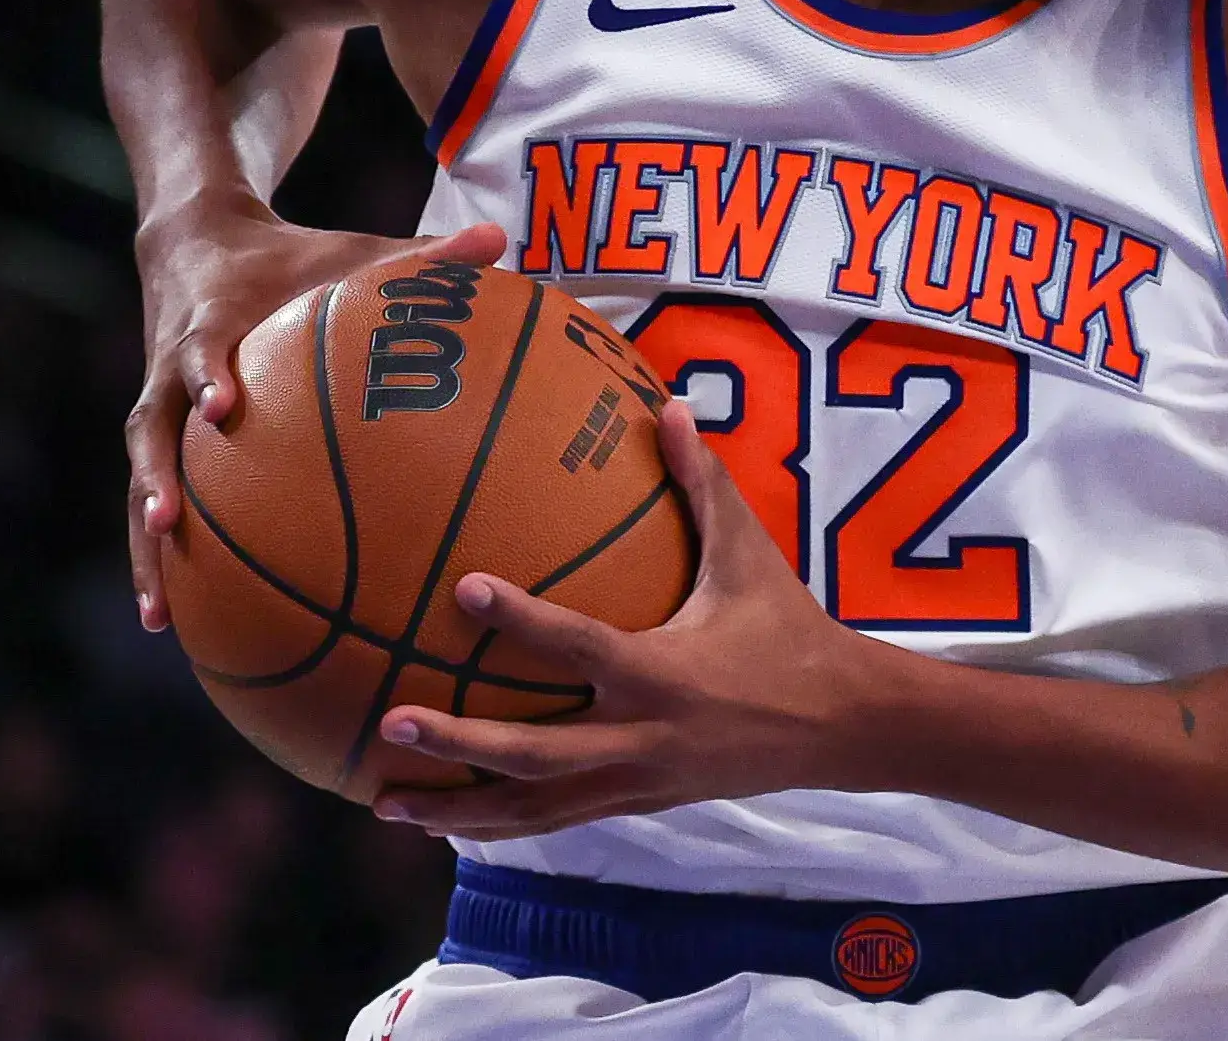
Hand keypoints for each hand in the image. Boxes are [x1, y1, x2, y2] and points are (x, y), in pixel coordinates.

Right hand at [126, 204, 507, 631]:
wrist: (193, 244)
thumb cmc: (289, 259)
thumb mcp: (351, 250)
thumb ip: (423, 253)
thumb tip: (503, 240)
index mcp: (213, 322)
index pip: (201, 348)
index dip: (206, 374)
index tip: (221, 407)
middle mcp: (170, 371)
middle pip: (150, 429)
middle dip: (156, 475)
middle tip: (168, 521)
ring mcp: (157, 409)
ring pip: (140, 482)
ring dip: (144, 546)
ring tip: (160, 610)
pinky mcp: (157, 439)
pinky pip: (151, 503)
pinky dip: (157, 561)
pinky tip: (171, 621)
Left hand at [369, 400, 908, 838]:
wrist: (840, 723)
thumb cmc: (788, 628)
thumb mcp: (749, 555)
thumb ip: (704, 484)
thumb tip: (668, 405)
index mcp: (664, 672)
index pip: (581, 646)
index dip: (521, 620)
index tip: (462, 589)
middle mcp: (641, 736)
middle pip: (534, 752)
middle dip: (458, 741)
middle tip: (390, 719)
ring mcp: (636, 779)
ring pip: (534, 805)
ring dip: (458, 808)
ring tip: (386, 802)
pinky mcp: (637, 802)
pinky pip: (556, 818)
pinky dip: (500, 822)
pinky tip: (447, 821)